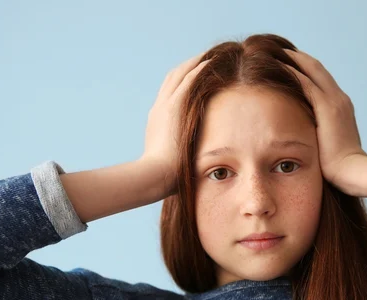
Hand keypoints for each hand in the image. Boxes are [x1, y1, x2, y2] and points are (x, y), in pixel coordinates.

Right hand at [141, 53, 210, 196]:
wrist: (155, 175)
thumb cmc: (163, 175)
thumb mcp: (170, 161)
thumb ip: (178, 153)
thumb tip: (188, 162)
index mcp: (157, 119)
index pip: (169, 92)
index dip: (181, 80)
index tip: (195, 74)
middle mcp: (159, 108)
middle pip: (172, 78)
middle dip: (188, 67)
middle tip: (205, 59)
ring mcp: (166, 106)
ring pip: (180, 74)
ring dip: (195, 63)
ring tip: (211, 56)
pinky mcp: (175, 107)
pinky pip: (188, 80)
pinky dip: (198, 69)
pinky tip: (211, 62)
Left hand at [282, 49, 366, 190]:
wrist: (351, 172)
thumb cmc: (337, 167)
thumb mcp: (325, 144)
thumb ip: (316, 133)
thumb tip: (299, 134)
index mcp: (340, 107)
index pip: (321, 80)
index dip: (305, 69)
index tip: (287, 64)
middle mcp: (340, 99)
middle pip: (317, 68)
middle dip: (297, 58)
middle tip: (277, 51)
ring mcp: (335, 101)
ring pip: (312, 70)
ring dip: (293, 59)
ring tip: (274, 52)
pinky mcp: (327, 107)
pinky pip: (306, 83)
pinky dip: (292, 72)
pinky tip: (277, 66)